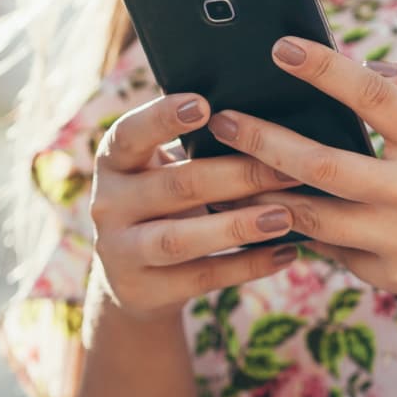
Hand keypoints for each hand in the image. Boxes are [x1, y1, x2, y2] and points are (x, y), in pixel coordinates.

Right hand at [89, 93, 303, 320]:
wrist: (130, 279)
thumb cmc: (165, 203)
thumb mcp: (163, 171)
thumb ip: (195, 149)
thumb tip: (267, 122)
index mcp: (114, 162)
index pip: (129, 135)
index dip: (162, 118)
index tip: (204, 105)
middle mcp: (108, 204)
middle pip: (175, 187)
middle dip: (237, 176)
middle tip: (288, 168)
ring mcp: (120, 252)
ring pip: (181, 239)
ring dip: (237, 227)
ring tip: (285, 217)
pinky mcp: (143, 291)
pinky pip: (202, 277)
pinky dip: (248, 266)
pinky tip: (287, 253)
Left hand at [205, 37, 396, 322]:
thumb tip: (372, 65)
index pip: (372, 95)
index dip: (323, 67)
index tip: (281, 46)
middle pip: (321, 163)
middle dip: (262, 139)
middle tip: (221, 120)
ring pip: (312, 215)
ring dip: (260, 194)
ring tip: (221, 173)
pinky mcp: (391, 275)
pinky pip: (330, 249)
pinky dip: (295, 229)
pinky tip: (260, 212)